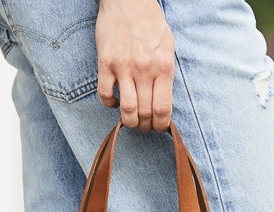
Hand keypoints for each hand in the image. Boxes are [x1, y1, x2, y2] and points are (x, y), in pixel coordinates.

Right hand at [95, 0, 174, 131]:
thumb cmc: (150, 22)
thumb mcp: (168, 47)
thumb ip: (166, 75)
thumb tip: (164, 104)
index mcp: (164, 67)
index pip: (163, 109)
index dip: (161, 125)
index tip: (158, 127)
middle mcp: (144, 69)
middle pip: (145, 113)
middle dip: (145, 126)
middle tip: (144, 126)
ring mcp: (123, 67)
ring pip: (127, 110)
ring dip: (129, 121)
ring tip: (131, 121)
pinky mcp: (106, 63)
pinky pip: (105, 95)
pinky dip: (110, 105)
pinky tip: (114, 103)